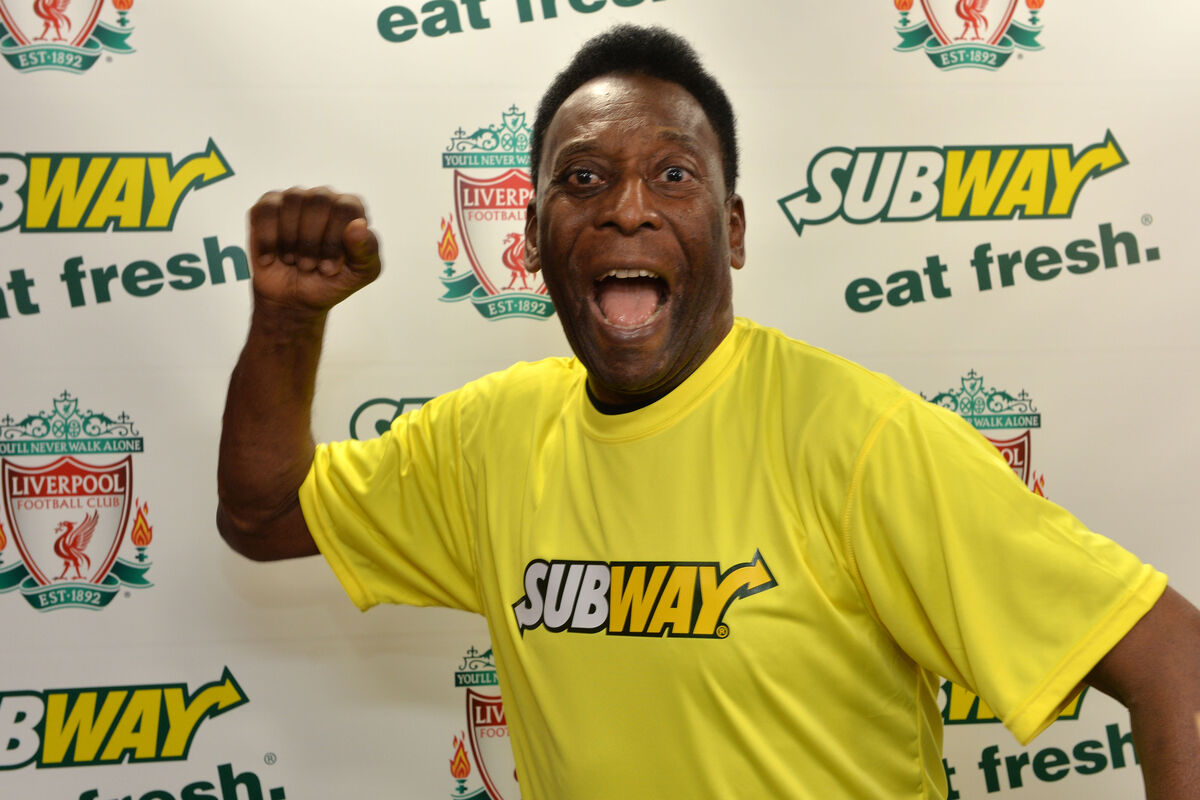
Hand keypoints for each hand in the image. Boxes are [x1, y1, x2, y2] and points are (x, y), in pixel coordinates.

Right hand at [248, 187, 381, 313]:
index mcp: (351, 209)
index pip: (346, 207)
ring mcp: (295, 199)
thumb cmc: (331, 282)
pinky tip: (270, 259)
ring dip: (290, 239)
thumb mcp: (360, 274)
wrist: (294, 299)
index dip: (335, 240)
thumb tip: (359, 224)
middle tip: (308, 266)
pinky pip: (266, 210)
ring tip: (292, 261)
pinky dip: (267, 239)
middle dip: (312, 240)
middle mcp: (324, 197)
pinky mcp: (267, 207)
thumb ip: (367, 250)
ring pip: (293, 200)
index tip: (329, 269)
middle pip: (319, 199)